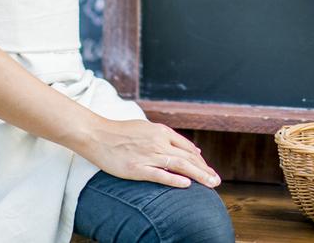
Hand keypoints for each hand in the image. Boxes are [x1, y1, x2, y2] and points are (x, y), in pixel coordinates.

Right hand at [78, 117, 220, 189]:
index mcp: (161, 132)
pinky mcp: (136, 169)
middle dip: (205, 170)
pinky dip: (175, 179)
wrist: (97, 135)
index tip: (208, 170)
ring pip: (180, 166)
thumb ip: (169, 138)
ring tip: (211, 184)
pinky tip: (187, 185)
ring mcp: (148, 155)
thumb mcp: (148, 128)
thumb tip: (191, 149)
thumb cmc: (121, 132)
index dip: (200, 161)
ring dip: (198, 175)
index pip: (187, 148)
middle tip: (216, 181)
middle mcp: (158, 142)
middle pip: (188, 157)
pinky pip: (159, 175)